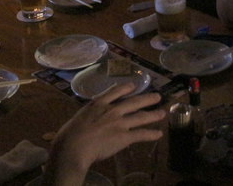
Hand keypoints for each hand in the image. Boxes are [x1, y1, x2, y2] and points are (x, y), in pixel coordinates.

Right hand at [49, 84, 163, 182]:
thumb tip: (89, 118)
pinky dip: (151, 134)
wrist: (74, 147)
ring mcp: (120, 123)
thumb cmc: (69, 134)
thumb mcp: (78, 117)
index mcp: (98, 104)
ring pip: (141, 117)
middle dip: (146, 99)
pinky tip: (159, 134)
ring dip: (153, 115)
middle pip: (133, 102)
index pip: (115, 91)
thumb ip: (88, 115)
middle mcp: (112, 110)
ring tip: (162, 113)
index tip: (133, 85)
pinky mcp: (124, 136)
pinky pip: (141, 134)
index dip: (125, 88)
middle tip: (157, 96)